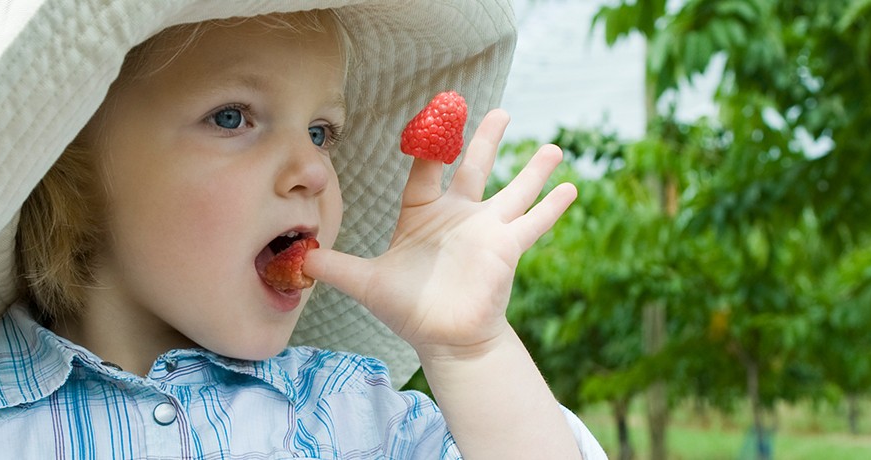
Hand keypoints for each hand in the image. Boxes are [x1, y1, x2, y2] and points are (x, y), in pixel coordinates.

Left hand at [304, 109, 576, 359]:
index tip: (433, 121)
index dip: (428, 147)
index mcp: (424, 215)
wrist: (445, 339)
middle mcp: (458, 217)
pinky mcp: (506, 248)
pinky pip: (532, 222)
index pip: (425, 171)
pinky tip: (571, 189)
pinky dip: (551, 207)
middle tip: (497, 111)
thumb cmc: (409, 310)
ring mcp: (486, 230)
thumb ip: (335, 267)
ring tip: (554, 148)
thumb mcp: (366, 283)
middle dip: (484, 139)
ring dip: (533, 169)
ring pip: (514, 190)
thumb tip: (299, 258)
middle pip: (474, 168)